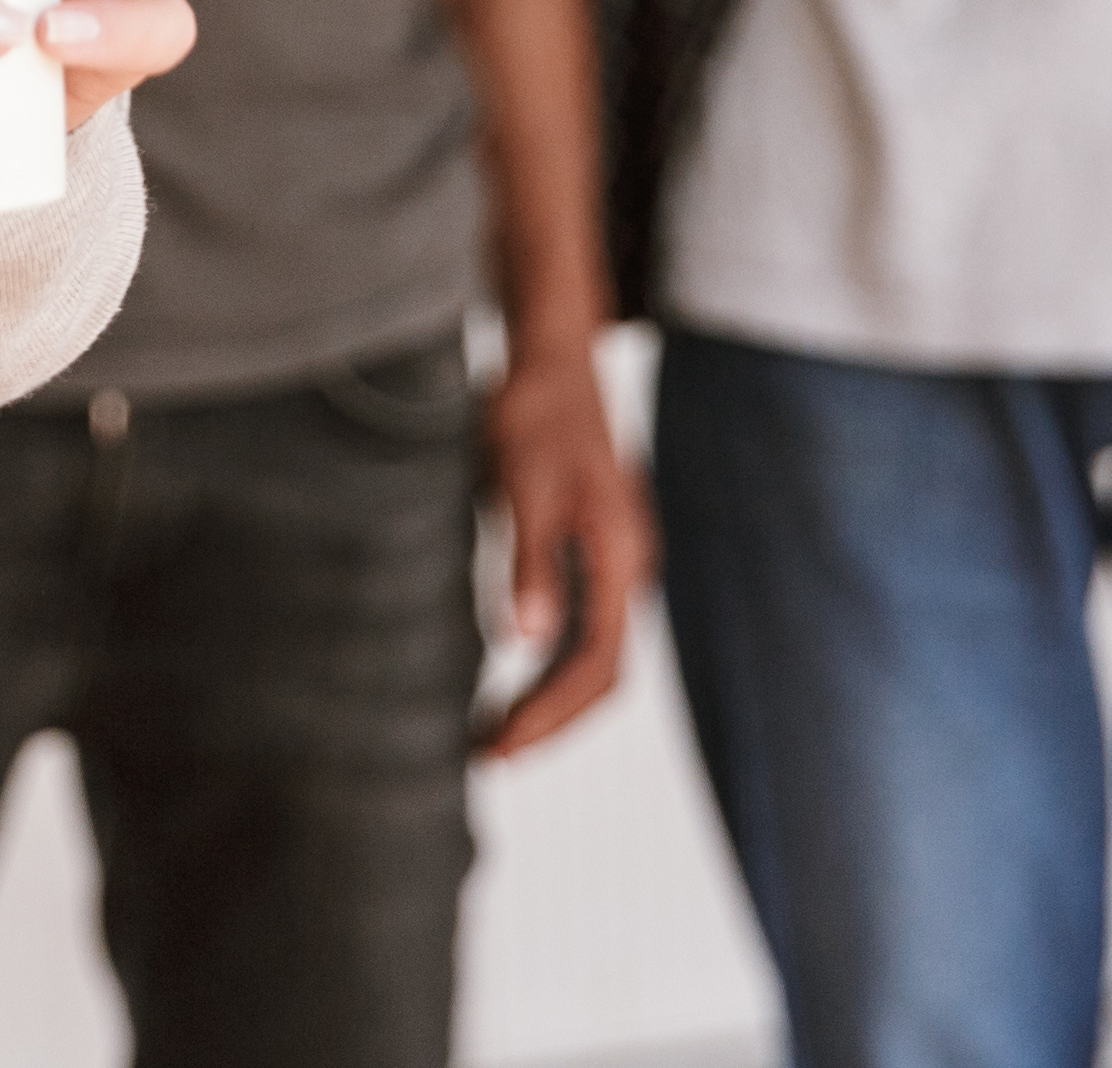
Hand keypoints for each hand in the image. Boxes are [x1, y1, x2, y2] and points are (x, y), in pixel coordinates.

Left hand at [475, 340, 651, 757]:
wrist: (549, 356)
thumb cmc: (531, 411)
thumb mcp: (520, 481)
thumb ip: (528, 560)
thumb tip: (526, 638)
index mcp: (616, 554)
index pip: (594, 665)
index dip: (548, 716)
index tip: (497, 748)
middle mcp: (628, 567)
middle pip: (601, 676)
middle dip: (548, 723)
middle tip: (483, 756)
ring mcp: (617, 563)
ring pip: (595, 657)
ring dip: (549, 702)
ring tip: (490, 732)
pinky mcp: (598, 554)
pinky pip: (585, 630)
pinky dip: (549, 669)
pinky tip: (509, 680)